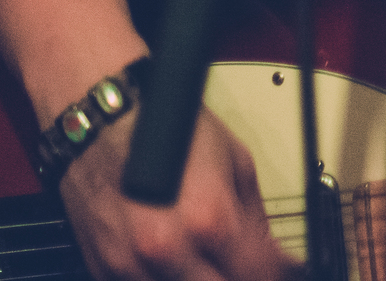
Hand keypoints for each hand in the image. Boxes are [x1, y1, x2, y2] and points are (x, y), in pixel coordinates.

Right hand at [57, 106, 291, 280]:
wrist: (100, 119)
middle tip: (244, 266)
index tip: (285, 270)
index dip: (280, 274)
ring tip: (212, 265)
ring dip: (203, 280)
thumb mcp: (233, 159)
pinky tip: (178, 267)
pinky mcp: (104, 270)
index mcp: (208, 218)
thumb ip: (253, 215)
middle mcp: (168, 249)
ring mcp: (131, 266)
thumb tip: (273, 254)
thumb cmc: (164, 128)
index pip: (258, 275)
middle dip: (241, 279)